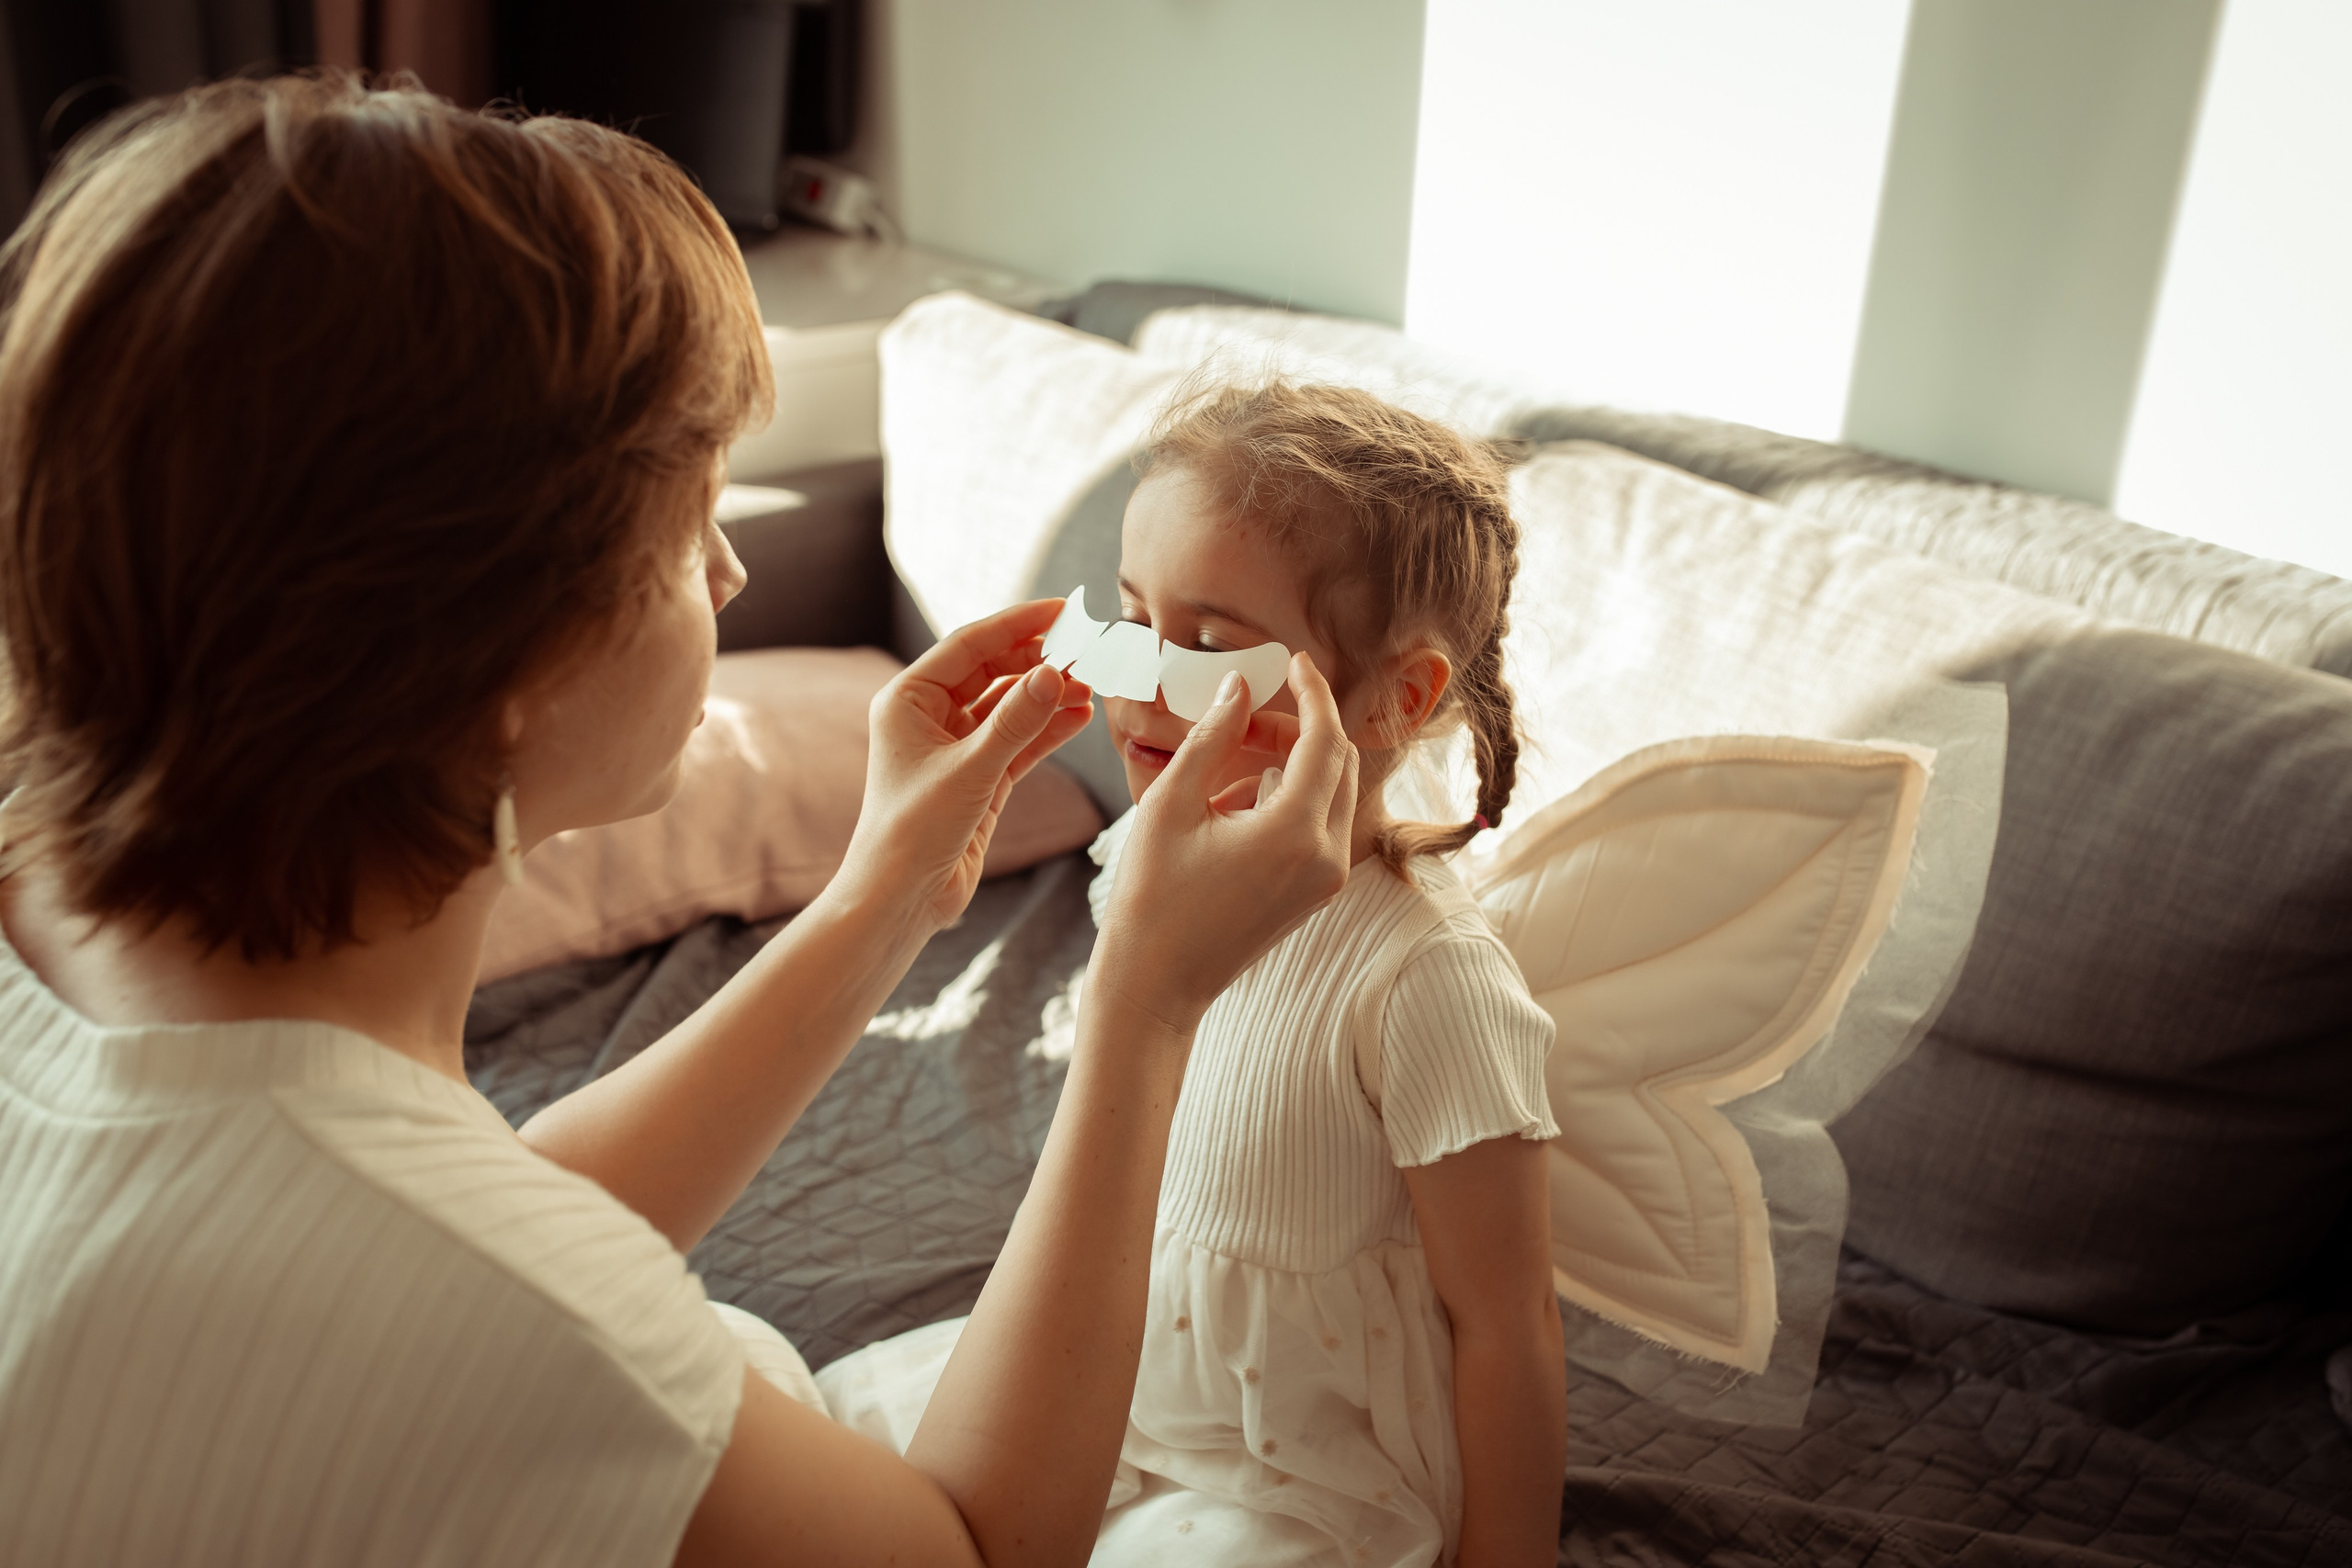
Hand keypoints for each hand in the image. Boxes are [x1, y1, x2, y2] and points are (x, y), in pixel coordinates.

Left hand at [841, 598, 1094, 930]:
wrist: (901, 899)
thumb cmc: (914, 833)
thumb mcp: (970, 771)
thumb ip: (1016, 721)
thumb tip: (1055, 671)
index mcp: (909, 699)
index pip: (970, 645)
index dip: (1018, 624)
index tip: (1064, 610)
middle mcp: (930, 716)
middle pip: (994, 670)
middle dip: (1041, 660)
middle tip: (1089, 649)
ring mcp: (956, 746)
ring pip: (1010, 706)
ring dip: (1049, 694)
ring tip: (1094, 683)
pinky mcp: (979, 777)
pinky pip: (1019, 740)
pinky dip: (1048, 729)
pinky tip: (1081, 716)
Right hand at [1094, 654, 1359, 1029]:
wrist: (1157, 983)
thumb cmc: (1152, 897)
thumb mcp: (1171, 804)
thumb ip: (1211, 736)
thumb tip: (1239, 688)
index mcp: (1294, 832)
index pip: (1324, 739)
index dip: (1312, 692)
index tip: (1294, 662)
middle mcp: (1326, 856)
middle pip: (1338, 762)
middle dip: (1298, 727)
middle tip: (1246, 715)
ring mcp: (1327, 878)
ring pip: (1330, 791)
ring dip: (1290, 762)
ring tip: (1226, 761)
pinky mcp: (1316, 891)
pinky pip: (1317, 824)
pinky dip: (1286, 798)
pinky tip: (1231, 803)